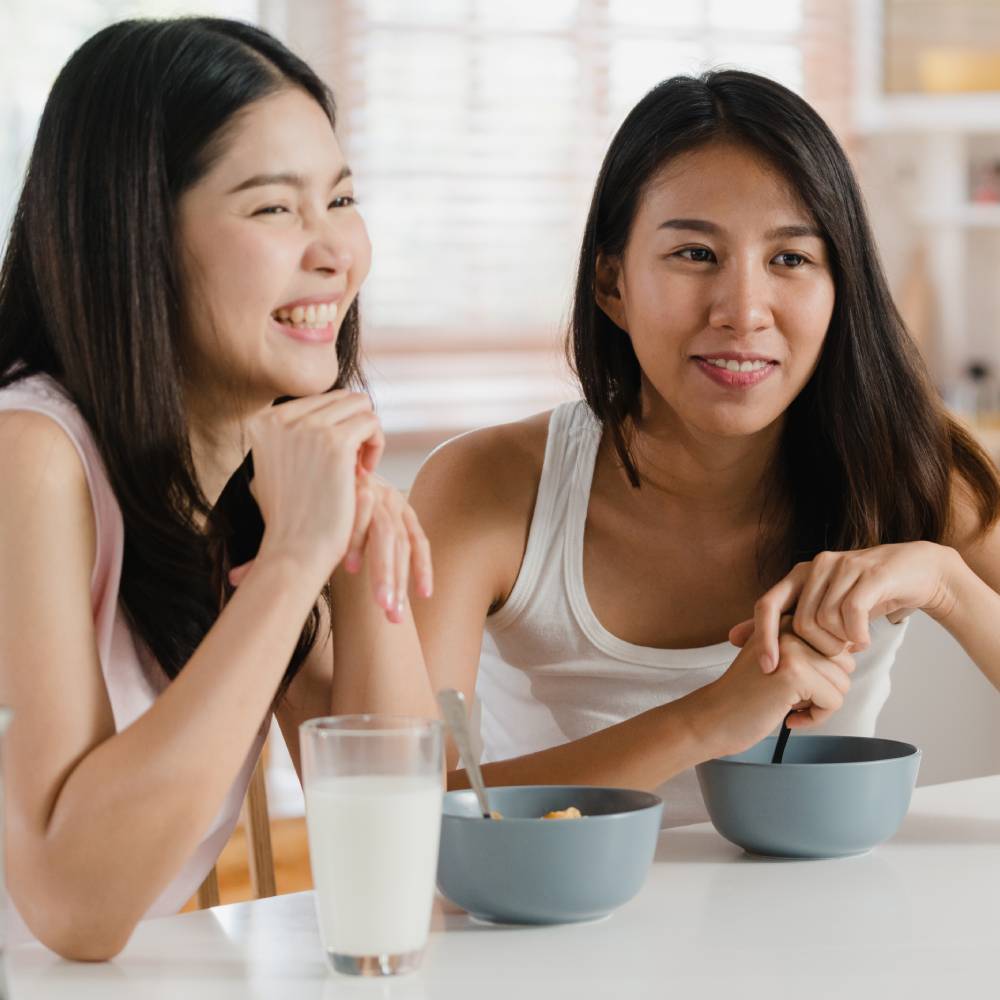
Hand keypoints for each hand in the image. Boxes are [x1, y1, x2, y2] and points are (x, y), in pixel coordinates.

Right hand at [231, 392, 382, 587]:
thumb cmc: (291, 518)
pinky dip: (376, 444)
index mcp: (264, 420)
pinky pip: (371, 422)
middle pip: (341, 398)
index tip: (338, 460)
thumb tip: (316, 414)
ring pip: (360, 405)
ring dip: (367, 435)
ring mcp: (306, 427)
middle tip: (353, 465)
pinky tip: (365, 474)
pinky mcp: (334, 442)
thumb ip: (290, 438)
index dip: (337, 426)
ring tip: (360, 469)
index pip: (318, 400)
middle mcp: (280, 417)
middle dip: (354, 428)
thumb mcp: (278, 468)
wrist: (294, 551)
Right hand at [341, 472, 432, 622]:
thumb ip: (365, 545)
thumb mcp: (358, 517)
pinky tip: (351, 568)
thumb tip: (363, 579)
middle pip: (403, 546)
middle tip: (394, 618)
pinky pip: (360, 519)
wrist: (318, 457)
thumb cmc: (334, 496)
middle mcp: (391, 498)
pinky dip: (356, 543)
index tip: (425, 595)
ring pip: (387, 537)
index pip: (417, 540)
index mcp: (398, 507)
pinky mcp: (353, 486)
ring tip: (383, 604)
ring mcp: (374, 491)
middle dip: (399, 583)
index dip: (423, 567)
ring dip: (384, 573)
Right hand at [689, 619, 854, 758]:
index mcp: (785, 621)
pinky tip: (789, 717)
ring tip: (788, 706)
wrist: (713, 718)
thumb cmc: (745, 695)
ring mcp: (792, 649)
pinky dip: (817, 718)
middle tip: (791, 698)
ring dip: (821, 705)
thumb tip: (856, 646)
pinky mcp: (795, 673)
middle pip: (844, 663)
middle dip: (825, 689)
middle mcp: (789, 628)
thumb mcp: (777, 659)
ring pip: (843, 683)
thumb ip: (808, 647)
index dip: (822, 673)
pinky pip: (834, 701)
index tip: (793, 683)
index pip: (837, 645)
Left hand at [729, 542, 956, 673]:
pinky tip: (863, 639)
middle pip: (798, 622)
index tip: (767, 668)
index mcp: (798, 574)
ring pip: (824, 620)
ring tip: (852, 643)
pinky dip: (856, 635)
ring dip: (840, 643)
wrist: (918, 572)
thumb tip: (733, 639)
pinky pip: (851, 614)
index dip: (762, 637)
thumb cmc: (865, 597)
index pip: (766, 605)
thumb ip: (780, 624)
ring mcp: (843, 566)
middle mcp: (816, 565)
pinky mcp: (870, 574)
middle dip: (816, 649)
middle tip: (835, 654)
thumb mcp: (820, 611)